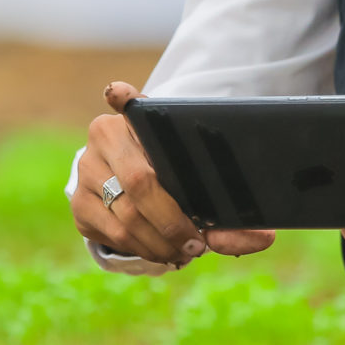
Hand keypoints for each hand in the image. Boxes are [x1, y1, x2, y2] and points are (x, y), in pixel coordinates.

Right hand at [76, 83, 278, 266]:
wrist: (130, 188)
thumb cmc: (174, 178)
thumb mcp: (196, 182)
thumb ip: (227, 211)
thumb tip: (266, 237)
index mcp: (133, 120)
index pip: (128, 103)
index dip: (123, 96)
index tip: (118, 91)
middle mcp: (102, 139)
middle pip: (138, 183)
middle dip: (172, 222)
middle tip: (196, 245)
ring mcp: (85, 173)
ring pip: (125, 217)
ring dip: (160, 243)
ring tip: (184, 253)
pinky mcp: (78, 206)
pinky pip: (112, 235)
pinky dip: (142, 250)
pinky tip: (161, 253)